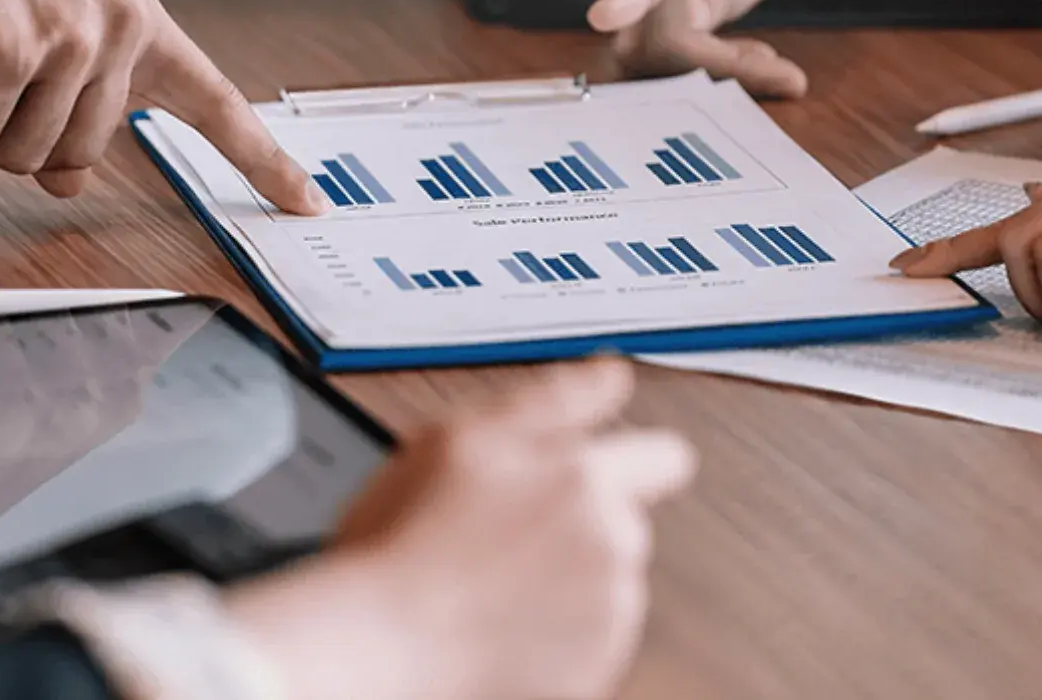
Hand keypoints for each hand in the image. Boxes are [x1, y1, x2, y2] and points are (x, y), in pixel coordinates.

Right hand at [0, 0, 320, 209]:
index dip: (262, 159)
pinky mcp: (17, 54)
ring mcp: (75, 41)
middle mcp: (120, 28)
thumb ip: (65, 96)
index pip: (216, 101)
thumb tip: (70, 183)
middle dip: (6, 129)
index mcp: (137, 16)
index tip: (306, 202)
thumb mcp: (32, 21)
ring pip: (17, 156)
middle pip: (74, 160)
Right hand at [226, 359, 695, 699]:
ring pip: (608, 581)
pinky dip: (561, 635)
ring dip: (569, 581)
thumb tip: (613, 374)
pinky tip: (503, 627)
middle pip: (624, 522)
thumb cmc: (403, 545)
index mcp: (584, 477)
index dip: (634, 462)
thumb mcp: (464, 438)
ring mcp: (608, 612)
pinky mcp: (598, 667)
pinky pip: (593, 639)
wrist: (379, 646)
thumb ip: (556, 399)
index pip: (663, 456)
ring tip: (494, 588)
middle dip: (581, 524)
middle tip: (506, 538)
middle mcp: (610, 542)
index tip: (604, 475)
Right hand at [587, 0, 876, 97]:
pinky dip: (723, 73)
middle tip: (785, 75)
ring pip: (662, 50)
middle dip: (709, 66)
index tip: (602, 18)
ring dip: (711, 76)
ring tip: (781, 72)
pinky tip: (770, 65)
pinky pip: (686, 54)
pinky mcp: (701, 0)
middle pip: (656, 28)